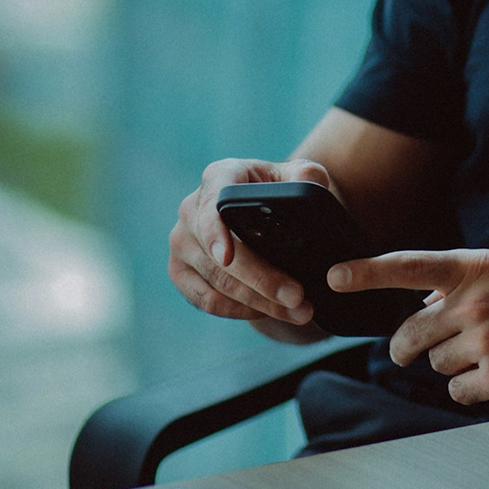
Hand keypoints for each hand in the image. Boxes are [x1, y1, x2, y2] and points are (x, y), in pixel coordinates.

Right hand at [168, 158, 330, 341]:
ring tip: (299, 311)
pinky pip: (206, 300)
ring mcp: (182, 242)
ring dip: (260, 303)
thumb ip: (307, 176)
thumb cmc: (276, 190)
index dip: (216, 232)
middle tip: (298, 297)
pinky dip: (239, 310)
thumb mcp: (295, 177)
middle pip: (221, 255)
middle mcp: (191, 209)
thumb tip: (308, 180)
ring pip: (218, 283)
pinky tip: (268, 312)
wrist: (255, 211)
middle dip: (262, 280)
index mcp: (220, 177)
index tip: (226, 258)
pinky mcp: (180, 271)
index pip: (213, 202)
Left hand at [328, 250, 488, 403]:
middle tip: (410, 353)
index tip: (334, 275)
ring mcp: (485, 340)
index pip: (408, 266)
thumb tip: (424, 297)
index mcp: (474, 269)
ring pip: (436, 365)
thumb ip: (463, 281)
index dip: (367, 272)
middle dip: (406, 348)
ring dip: (453, 366)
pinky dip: (471, 390)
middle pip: (410, 334)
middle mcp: (474, 302)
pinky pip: (458, 391)